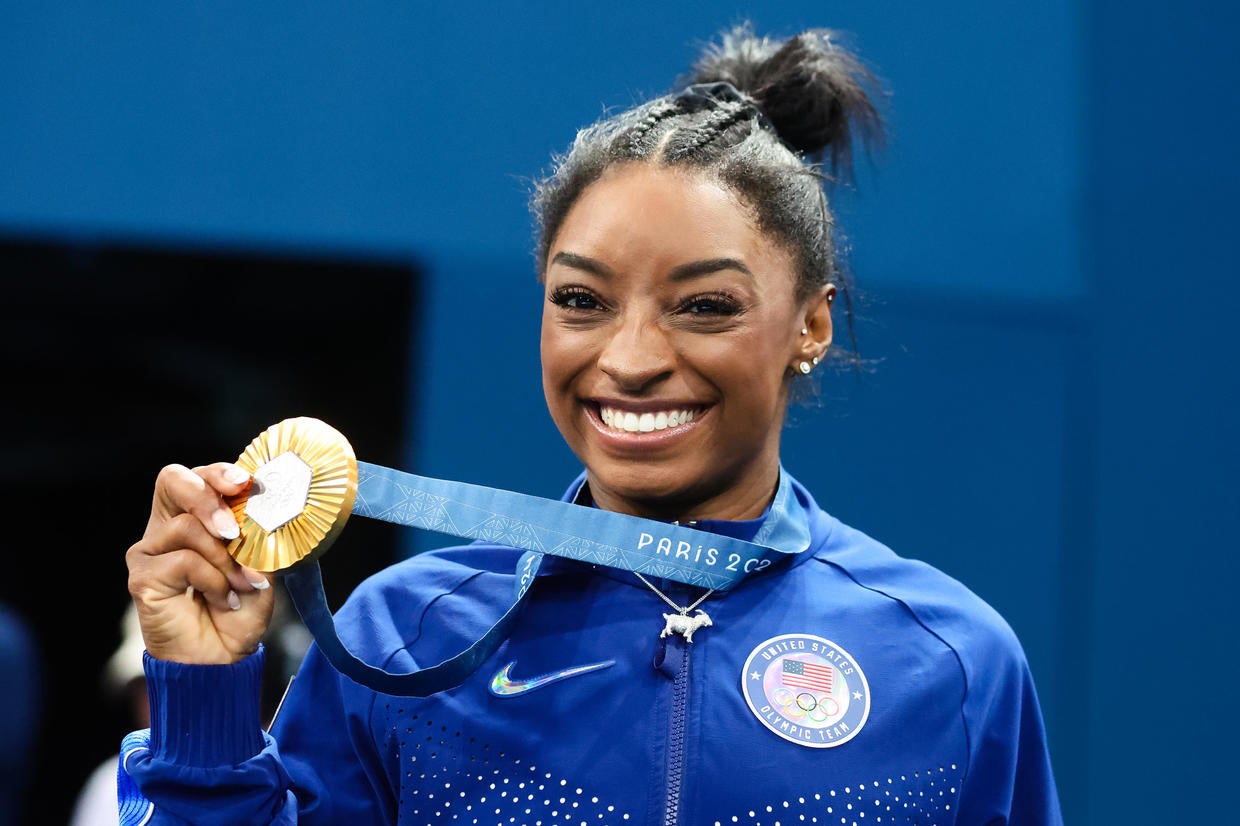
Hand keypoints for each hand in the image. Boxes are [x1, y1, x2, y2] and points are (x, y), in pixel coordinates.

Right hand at [126, 462, 274, 664]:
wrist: (223, 657)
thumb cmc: (240, 609)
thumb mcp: (259, 564)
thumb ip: (256, 534)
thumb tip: (264, 508)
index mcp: (194, 517)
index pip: (197, 477)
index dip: (218, 473)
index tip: (244, 483)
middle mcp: (166, 528)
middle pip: (173, 480)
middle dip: (209, 498)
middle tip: (235, 530)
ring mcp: (149, 551)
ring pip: (188, 527)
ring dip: (225, 559)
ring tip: (241, 586)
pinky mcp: (142, 576)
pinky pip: (184, 560)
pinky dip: (214, 580)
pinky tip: (223, 600)